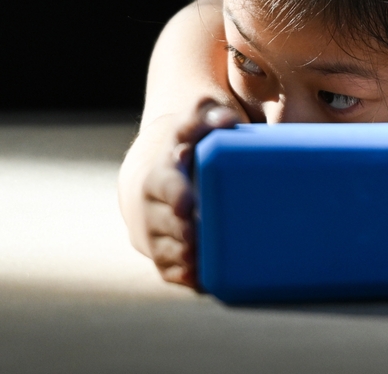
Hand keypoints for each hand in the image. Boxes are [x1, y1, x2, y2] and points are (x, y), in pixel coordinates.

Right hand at [138, 99, 240, 286]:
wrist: (159, 174)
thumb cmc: (187, 145)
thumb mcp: (195, 123)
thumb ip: (208, 115)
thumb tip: (227, 119)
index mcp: (159, 174)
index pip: (162, 184)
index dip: (174, 195)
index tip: (188, 203)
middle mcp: (151, 208)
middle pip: (161, 224)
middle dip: (178, 233)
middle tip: (197, 238)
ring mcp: (154, 233)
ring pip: (164, 251)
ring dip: (181, 258)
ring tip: (201, 262)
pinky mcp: (163, 254)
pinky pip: (170, 271)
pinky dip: (184, 277)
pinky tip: (203, 282)